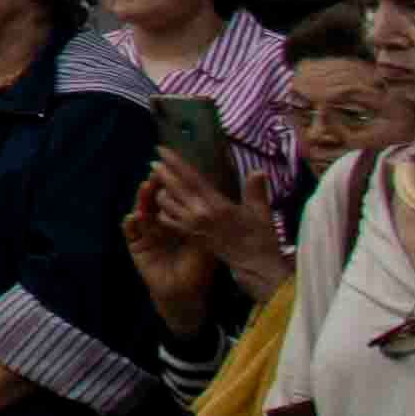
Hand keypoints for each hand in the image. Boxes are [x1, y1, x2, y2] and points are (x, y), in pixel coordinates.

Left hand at [130, 151, 288, 303]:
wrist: (254, 265)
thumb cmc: (260, 238)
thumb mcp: (261, 212)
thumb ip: (256, 190)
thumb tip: (258, 170)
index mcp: (216, 205)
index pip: (191, 178)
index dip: (175, 163)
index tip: (161, 150)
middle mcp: (200, 214)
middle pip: (173, 188)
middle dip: (162, 174)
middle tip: (154, 163)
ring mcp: (192, 226)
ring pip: (165, 204)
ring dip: (160, 192)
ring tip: (161, 185)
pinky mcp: (189, 236)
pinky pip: (168, 221)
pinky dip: (163, 211)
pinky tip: (166, 206)